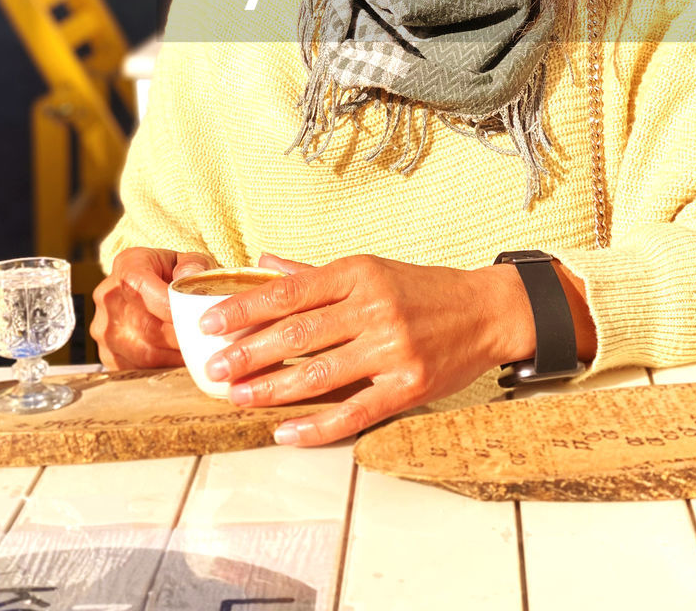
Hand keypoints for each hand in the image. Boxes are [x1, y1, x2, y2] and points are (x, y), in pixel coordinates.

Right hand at [90, 246, 216, 370]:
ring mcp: (104, 329)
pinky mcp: (108, 356)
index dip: (170, 307)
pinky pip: (138, 371)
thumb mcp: (187, 261)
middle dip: (181, 338)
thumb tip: (191, 277)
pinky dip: (164, 371)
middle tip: (207, 344)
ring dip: (175, 358)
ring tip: (200, 356)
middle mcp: (108, 296)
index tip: (198, 319)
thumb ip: (194, 265)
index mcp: (127, 266)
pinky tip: (181, 364)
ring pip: (143, 354)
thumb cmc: (172, 275)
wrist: (149, 290)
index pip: (142, 286)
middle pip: (145, 326)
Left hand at [199, 252, 536, 445]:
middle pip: (298, 333)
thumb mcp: (369, 269)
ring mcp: (392, 349)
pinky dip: (317, 426)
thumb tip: (261, 263)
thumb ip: (313, 273)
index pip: (289, 292)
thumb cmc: (422, 289)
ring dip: (272, 388)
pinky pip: (354, 411)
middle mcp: (373, 308)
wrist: (486, 311)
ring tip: (238, 397)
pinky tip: (286, 432)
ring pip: (319, 374)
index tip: (210, 324)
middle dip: (248, 352)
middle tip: (213, 369)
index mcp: (358, 273)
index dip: (244, 308)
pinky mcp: (409, 387)